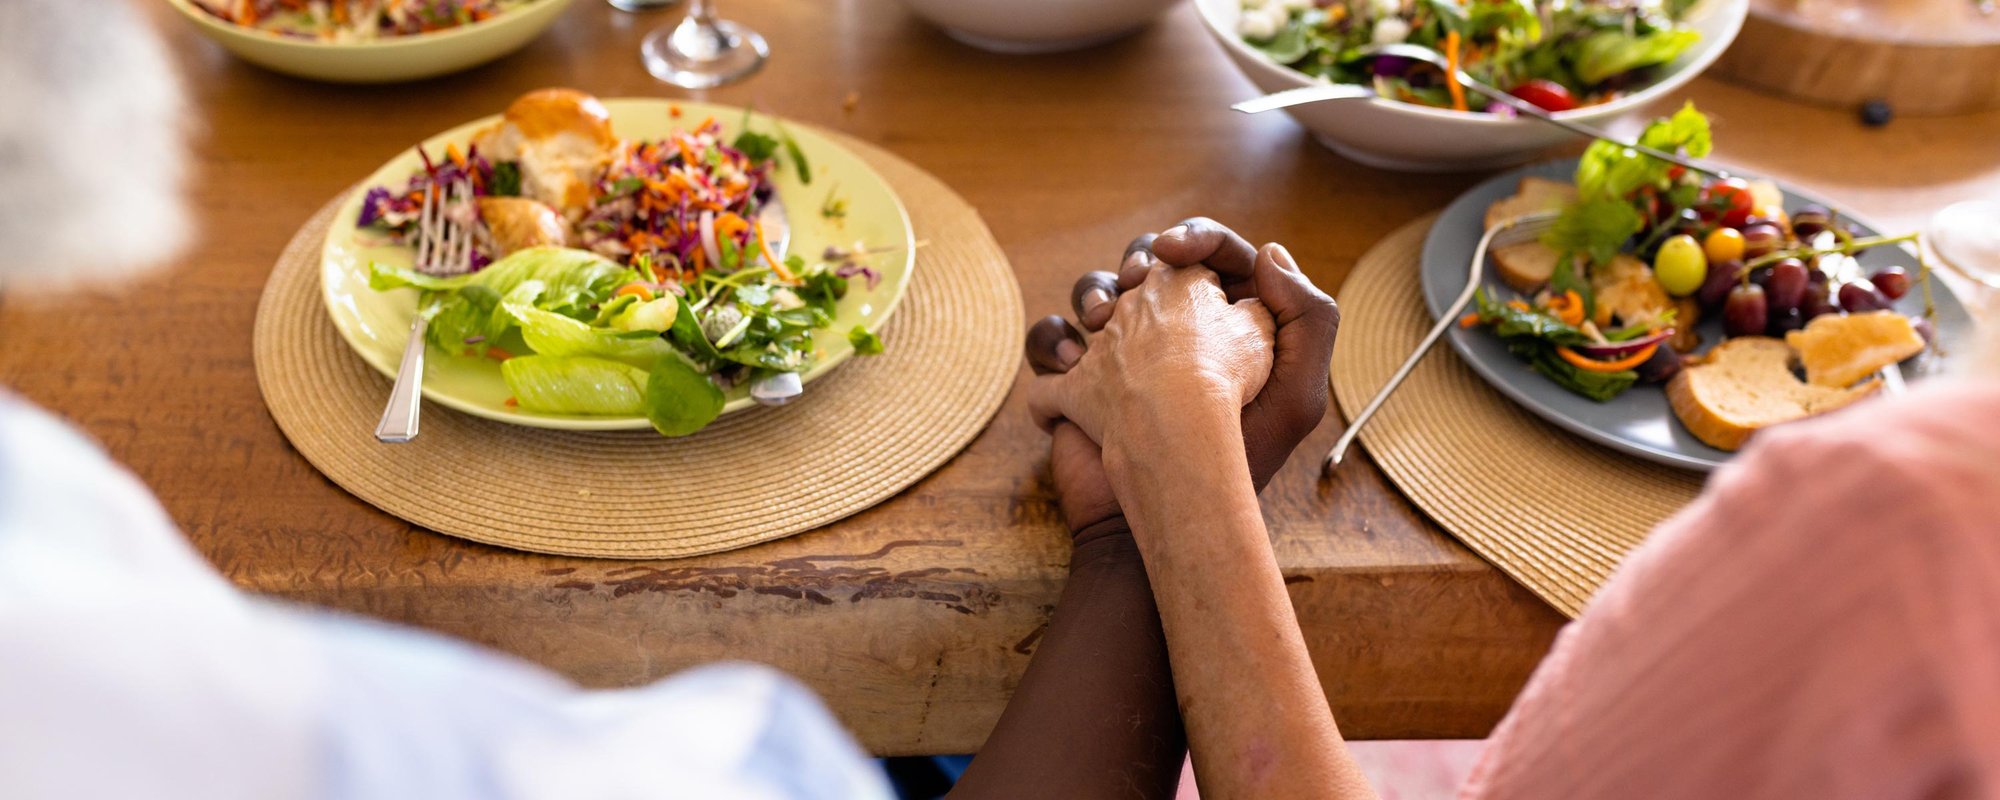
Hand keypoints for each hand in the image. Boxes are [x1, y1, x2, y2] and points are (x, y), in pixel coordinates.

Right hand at [1025, 224, 1338, 538]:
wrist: (1167, 519)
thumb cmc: (1239, 466)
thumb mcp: (1297, 397)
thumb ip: (1308, 318)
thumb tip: (1269, 254)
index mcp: (1229, 324)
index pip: (1213, 253)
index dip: (1194, 237)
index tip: (1172, 252)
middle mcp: (1176, 333)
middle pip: (1150, 261)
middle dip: (1139, 261)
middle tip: (1137, 284)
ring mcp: (1125, 356)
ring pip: (1098, 290)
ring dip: (1093, 292)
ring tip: (1098, 324)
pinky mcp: (1079, 383)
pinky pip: (1051, 340)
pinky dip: (1053, 341)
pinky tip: (1071, 363)